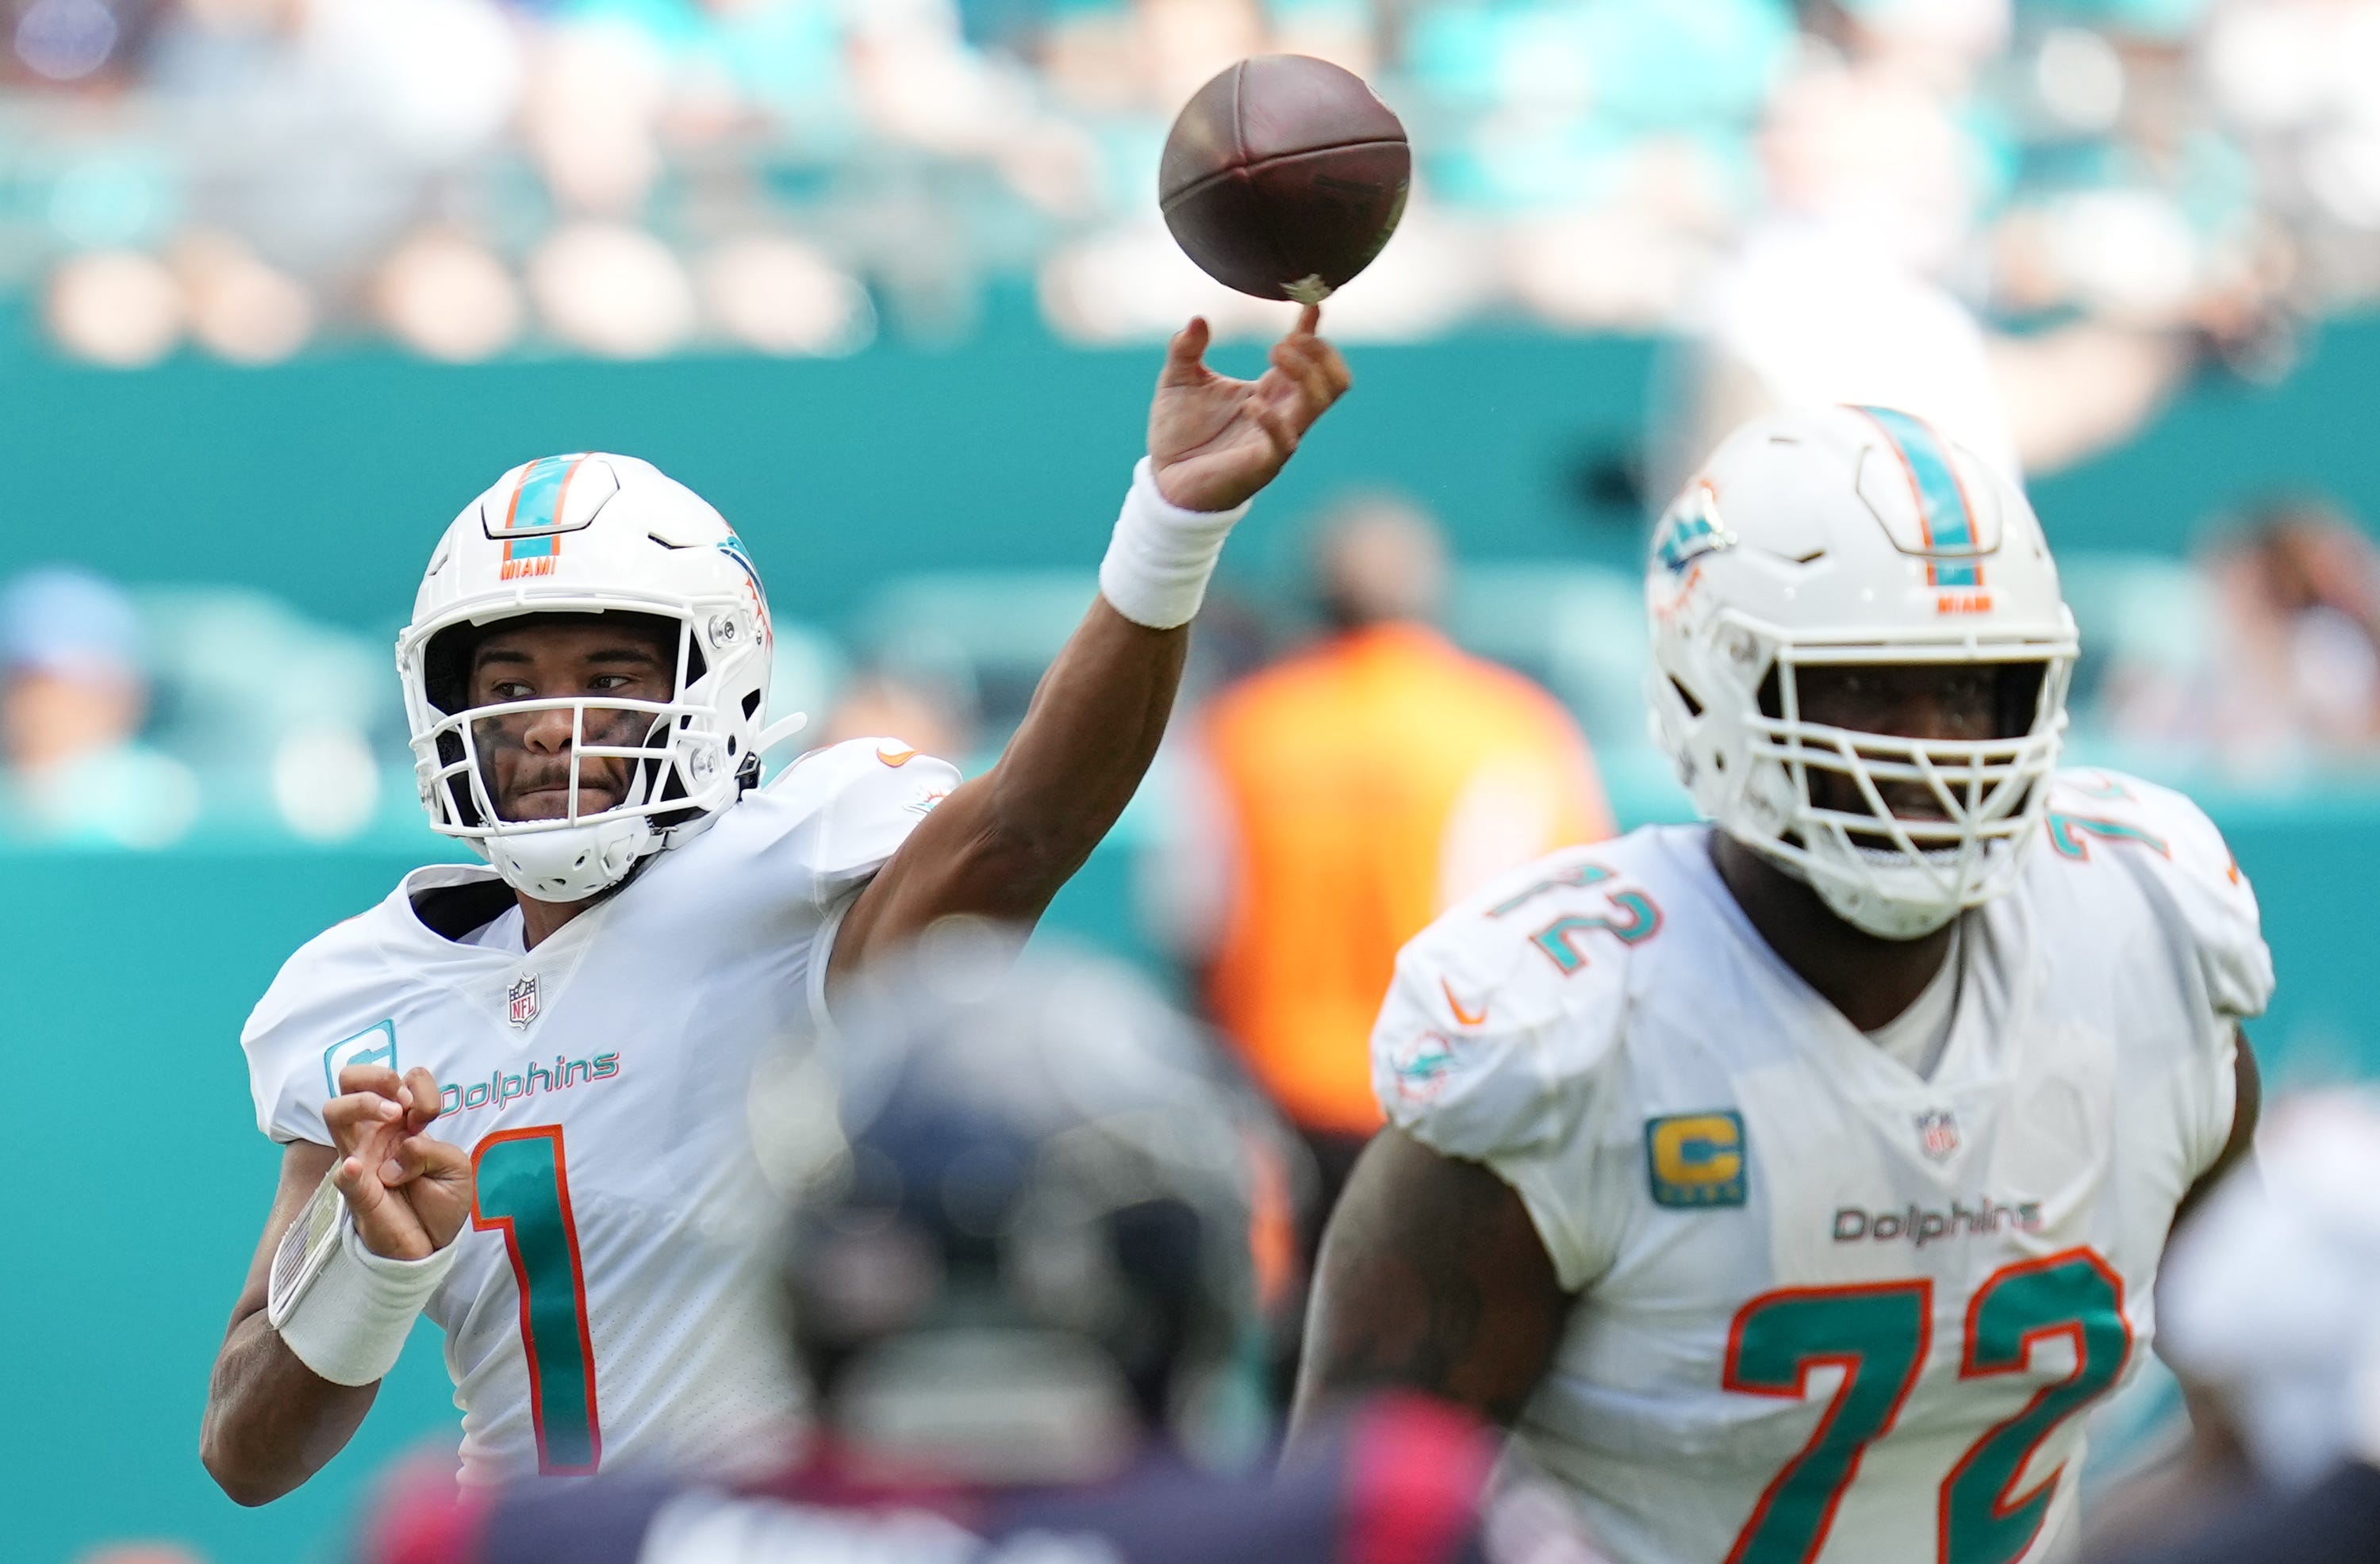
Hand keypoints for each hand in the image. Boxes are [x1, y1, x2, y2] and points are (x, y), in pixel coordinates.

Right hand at [324, 1065, 471, 1261]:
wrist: (432, 1243)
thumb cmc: (440, 1199)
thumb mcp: (455, 1167)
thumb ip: (433, 1149)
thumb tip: (402, 1148)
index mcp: (401, 1122)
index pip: (401, 1079)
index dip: (419, 1085)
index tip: (429, 1114)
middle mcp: (375, 1133)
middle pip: (349, 1080)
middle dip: (377, 1076)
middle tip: (402, 1103)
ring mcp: (361, 1159)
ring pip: (334, 1112)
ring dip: (364, 1103)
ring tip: (394, 1117)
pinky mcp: (358, 1192)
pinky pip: (342, 1175)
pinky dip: (348, 1170)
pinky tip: (358, 1167)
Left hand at [1148, 304, 1350, 511]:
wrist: (1164, 481)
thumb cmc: (1178, 433)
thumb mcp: (1176, 381)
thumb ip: (1185, 349)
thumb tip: (1197, 319)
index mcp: (1268, 391)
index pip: (1307, 358)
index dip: (1312, 329)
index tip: (1312, 302)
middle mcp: (1282, 413)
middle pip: (1333, 380)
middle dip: (1319, 352)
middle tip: (1286, 340)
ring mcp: (1278, 438)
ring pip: (1321, 402)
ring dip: (1305, 372)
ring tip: (1274, 353)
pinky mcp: (1263, 464)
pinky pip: (1286, 441)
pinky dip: (1273, 418)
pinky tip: (1250, 404)